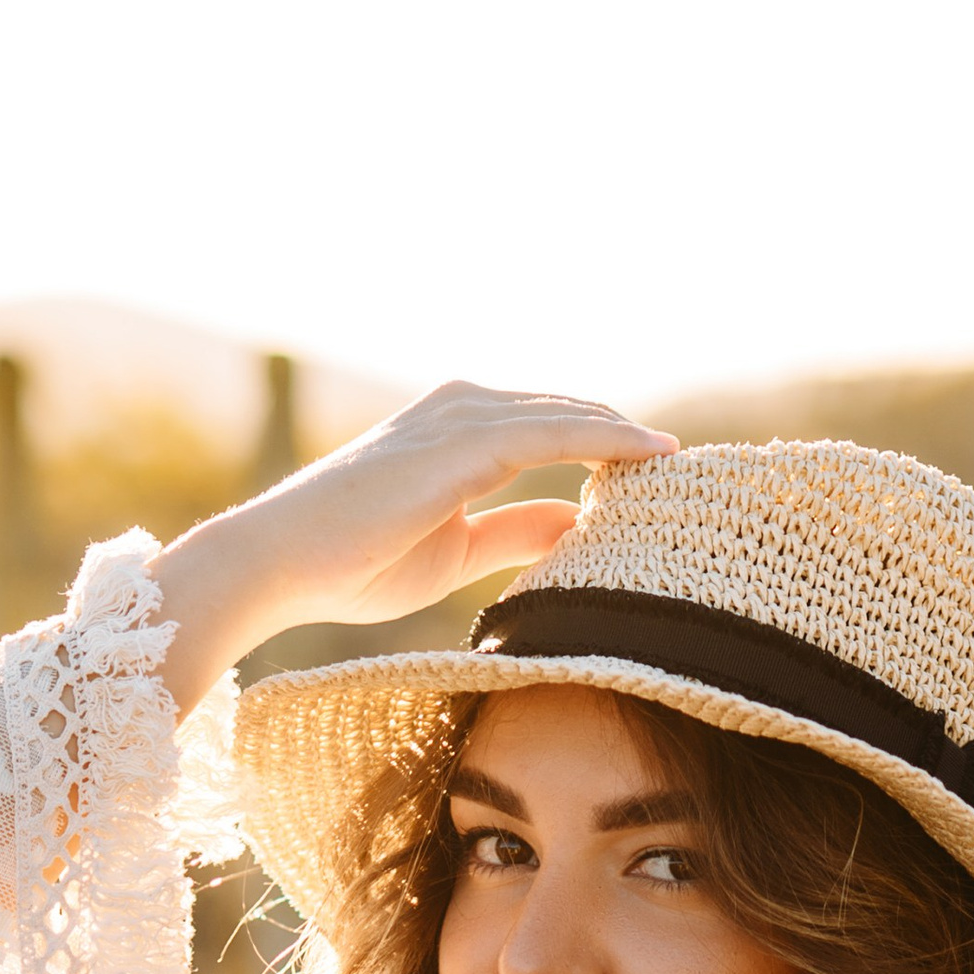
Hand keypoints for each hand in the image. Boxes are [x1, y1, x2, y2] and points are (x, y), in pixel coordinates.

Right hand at [149, 380, 676, 712]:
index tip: (659, 471)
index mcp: (457, 431)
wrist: (284, 563)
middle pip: (568, 411)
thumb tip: (573, 521)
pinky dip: (608, 439)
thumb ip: (515, 530)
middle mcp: (463, 409)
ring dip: (631, 435)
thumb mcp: (457, 550)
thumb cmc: (355, 564)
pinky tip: (652, 454)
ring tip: (685, 459)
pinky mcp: (464, 442)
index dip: (606, 445)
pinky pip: (556, 432)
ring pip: (570, 414)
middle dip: (628, 435)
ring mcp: (462, 419)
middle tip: (689, 464)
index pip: (550, 427)